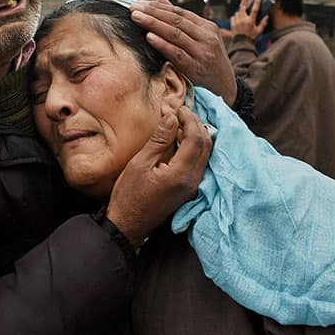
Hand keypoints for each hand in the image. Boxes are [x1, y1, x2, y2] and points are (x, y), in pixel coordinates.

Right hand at [106, 106, 210, 246]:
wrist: (128, 226)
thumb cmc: (129, 195)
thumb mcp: (140, 164)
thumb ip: (159, 140)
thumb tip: (171, 118)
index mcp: (181, 174)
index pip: (196, 139)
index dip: (189, 120)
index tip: (178, 109)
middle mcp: (193, 181)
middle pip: (206, 145)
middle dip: (196, 125)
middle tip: (181, 113)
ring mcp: (193, 187)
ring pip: (205, 154)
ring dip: (197, 135)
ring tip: (180, 123)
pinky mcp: (189, 190)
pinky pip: (199, 163)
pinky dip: (194, 148)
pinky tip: (180, 140)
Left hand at [131, 0, 237, 105]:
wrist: (225, 85)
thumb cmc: (208, 59)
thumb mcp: (201, 39)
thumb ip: (181, 22)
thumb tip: (160, 1)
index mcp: (208, 27)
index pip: (180, 13)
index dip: (159, 7)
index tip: (141, 3)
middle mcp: (207, 37)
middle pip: (176, 21)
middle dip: (153, 13)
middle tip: (133, 8)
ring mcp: (202, 53)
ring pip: (175, 34)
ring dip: (153, 24)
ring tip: (136, 18)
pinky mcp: (196, 68)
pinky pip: (176, 54)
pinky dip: (162, 44)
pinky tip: (149, 37)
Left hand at [230, 0, 267, 41]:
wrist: (242, 44)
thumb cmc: (251, 38)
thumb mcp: (259, 31)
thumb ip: (263, 23)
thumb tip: (266, 17)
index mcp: (250, 22)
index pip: (254, 10)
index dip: (257, 3)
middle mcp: (243, 20)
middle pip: (242, 8)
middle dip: (244, 4)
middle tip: (245, 2)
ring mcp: (237, 22)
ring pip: (237, 12)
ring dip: (240, 11)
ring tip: (242, 13)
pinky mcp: (233, 25)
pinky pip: (233, 17)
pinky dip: (235, 16)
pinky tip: (237, 18)